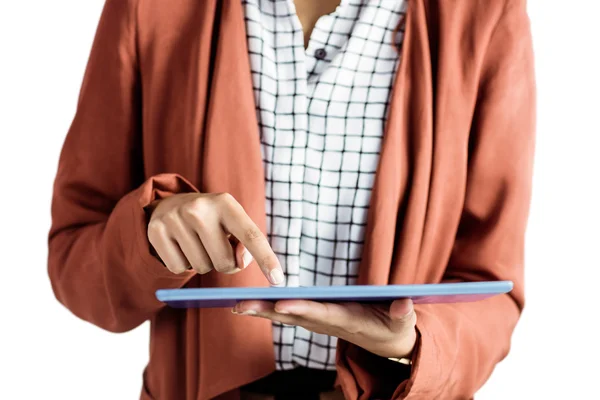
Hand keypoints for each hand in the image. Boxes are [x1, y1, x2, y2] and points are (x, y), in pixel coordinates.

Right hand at [147, 192, 283, 284]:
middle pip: (224, 262)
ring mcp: (175, 218)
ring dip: (203, 264)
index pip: (251, 236)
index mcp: (226, 203)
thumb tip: (239, 261)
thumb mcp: (232, 223)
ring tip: (197, 243)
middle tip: (214, 247)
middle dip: (224, 264)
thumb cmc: (212, 220)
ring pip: (201, 268)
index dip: (266, 259)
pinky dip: (183, 265)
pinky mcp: (156, 231)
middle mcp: (200, 208)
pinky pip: (178, 269)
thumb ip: (245, 243)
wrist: (171, 204)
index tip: (278, 280)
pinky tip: (181, 246)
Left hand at [232, 298, 417, 358]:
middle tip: (239, 305)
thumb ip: (403, 314)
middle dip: (268, 310)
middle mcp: (330, 322)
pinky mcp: (319, 319)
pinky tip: (252, 306)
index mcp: (350, 320)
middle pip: (295, 315)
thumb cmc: (396, 328)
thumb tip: (404, 303)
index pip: (322, 313)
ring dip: (263, 310)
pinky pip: (291, 313)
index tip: (281, 305)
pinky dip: (271, 309)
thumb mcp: (404, 323)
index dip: (302, 309)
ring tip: (236, 305)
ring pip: (288, 315)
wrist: (389, 345)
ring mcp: (322, 322)